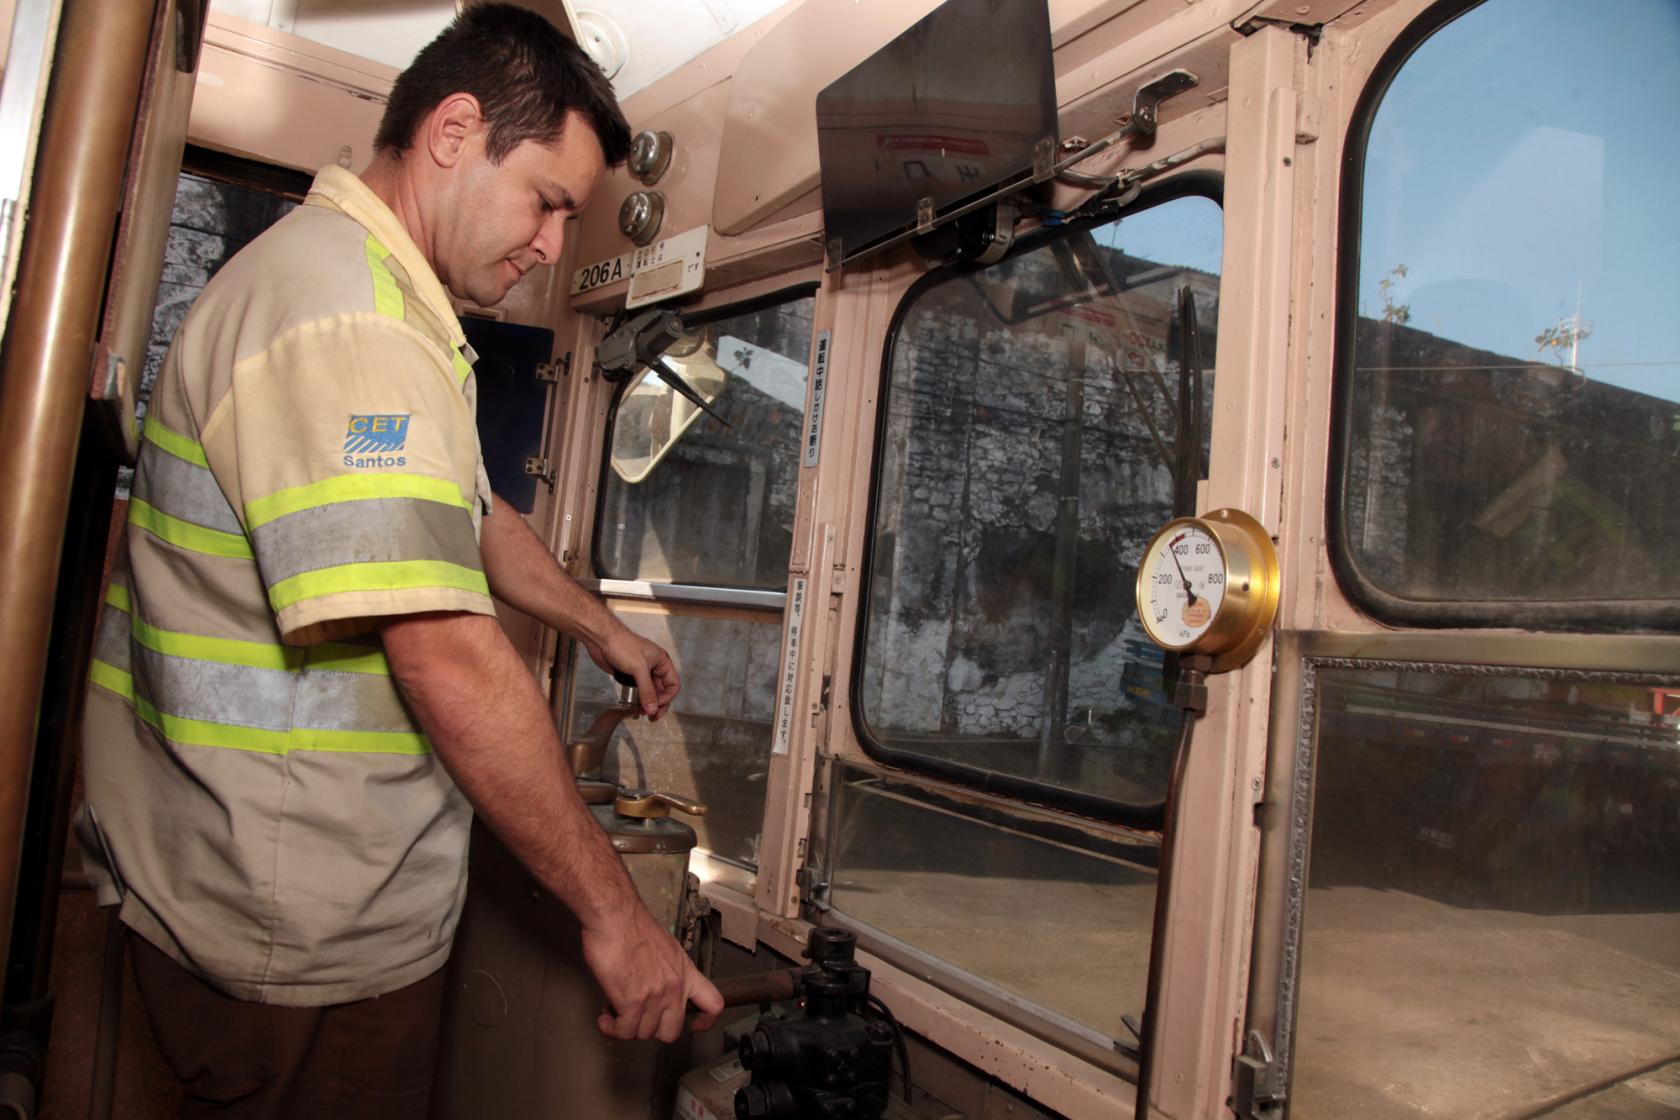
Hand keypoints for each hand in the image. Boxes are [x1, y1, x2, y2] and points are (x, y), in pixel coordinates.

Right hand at [581, 902, 722, 1041]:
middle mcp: (674, 988)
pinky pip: (623, 1031)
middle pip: (672, 1031)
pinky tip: (606, 1019)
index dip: (705, 1021)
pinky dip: (611, 1028)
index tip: (694, 1025)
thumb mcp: (666, 948)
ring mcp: (654, 997)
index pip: (712, 1004)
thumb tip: (657, 984)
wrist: (616, 916)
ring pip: (643, 1033)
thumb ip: (667, 971)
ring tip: (615, 1011)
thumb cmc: (633, 925)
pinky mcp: (631, 1002)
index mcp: (685, 972)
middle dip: (652, 1030)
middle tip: (638, 1017)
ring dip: (626, 1027)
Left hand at [587, 626, 679, 719]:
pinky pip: (638, 691)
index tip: (656, 706)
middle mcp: (654, 667)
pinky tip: (634, 706)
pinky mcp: (630, 675)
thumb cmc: (622, 644)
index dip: (667, 697)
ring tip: (642, 713)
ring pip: (650, 692)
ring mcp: (642, 672)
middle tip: (652, 717)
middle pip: (662, 691)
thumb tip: (653, 708)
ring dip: (648, 704)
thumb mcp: (639, 668)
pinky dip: (638, 700)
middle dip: (658, 704)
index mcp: (662, 661)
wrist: (602, 639)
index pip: (673, 684)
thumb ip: (647, 690)